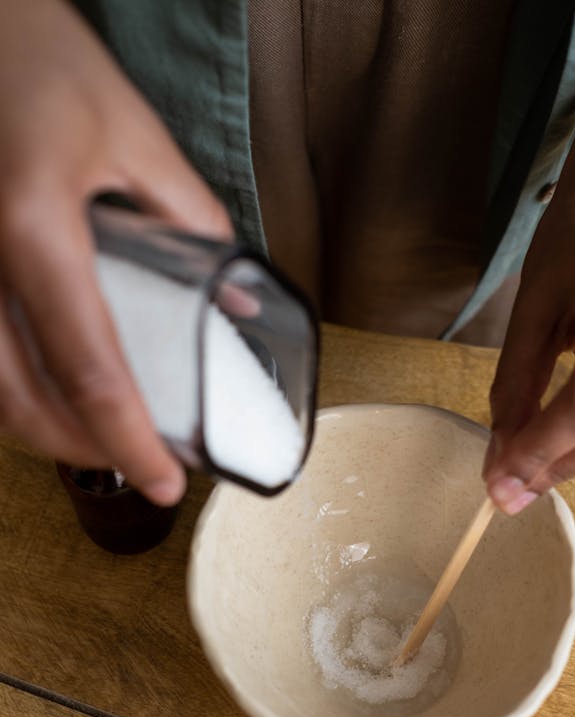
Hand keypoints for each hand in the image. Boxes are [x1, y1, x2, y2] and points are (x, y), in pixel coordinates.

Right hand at [0, 0, 232, 503]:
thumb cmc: (40, 57)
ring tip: (100, 437)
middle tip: (138, 464)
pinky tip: (48, 392)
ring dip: (42, 430)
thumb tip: (234, 302)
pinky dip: (10, 390)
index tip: (166, 482)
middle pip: (21, 400)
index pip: (89, 366)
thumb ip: (190, 221)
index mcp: (32, 224)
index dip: (129, 440)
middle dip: (84, 450)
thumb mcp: (134, 133)